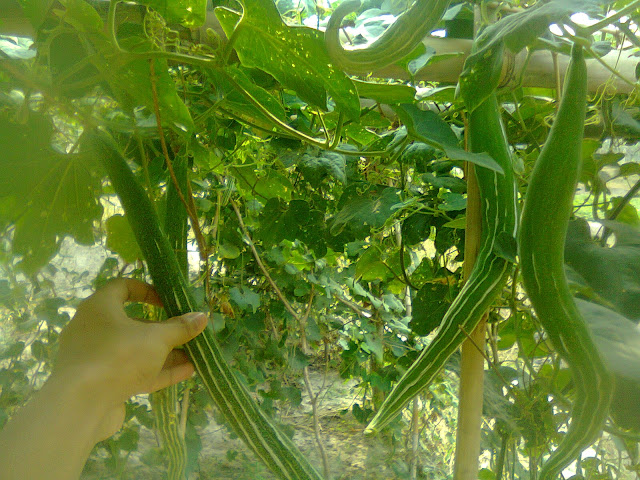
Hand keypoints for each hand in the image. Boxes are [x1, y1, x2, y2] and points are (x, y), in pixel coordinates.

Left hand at [52, 278, 206, 438]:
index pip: (122, 287)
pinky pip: (131, 372)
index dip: (147, 291)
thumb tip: (202, 316)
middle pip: (132, 323)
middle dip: (163, 329)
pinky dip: (156, 371)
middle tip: (186, 333)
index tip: (168, 302)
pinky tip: (185, 373)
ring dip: (164, 353)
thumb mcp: (157, 338)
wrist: (81, 404)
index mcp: (100, 307)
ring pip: (134, 351)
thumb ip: (180, 328)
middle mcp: (93, 329)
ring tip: (192, 355)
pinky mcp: (100, 383)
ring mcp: (96, 358)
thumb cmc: (119, 355)